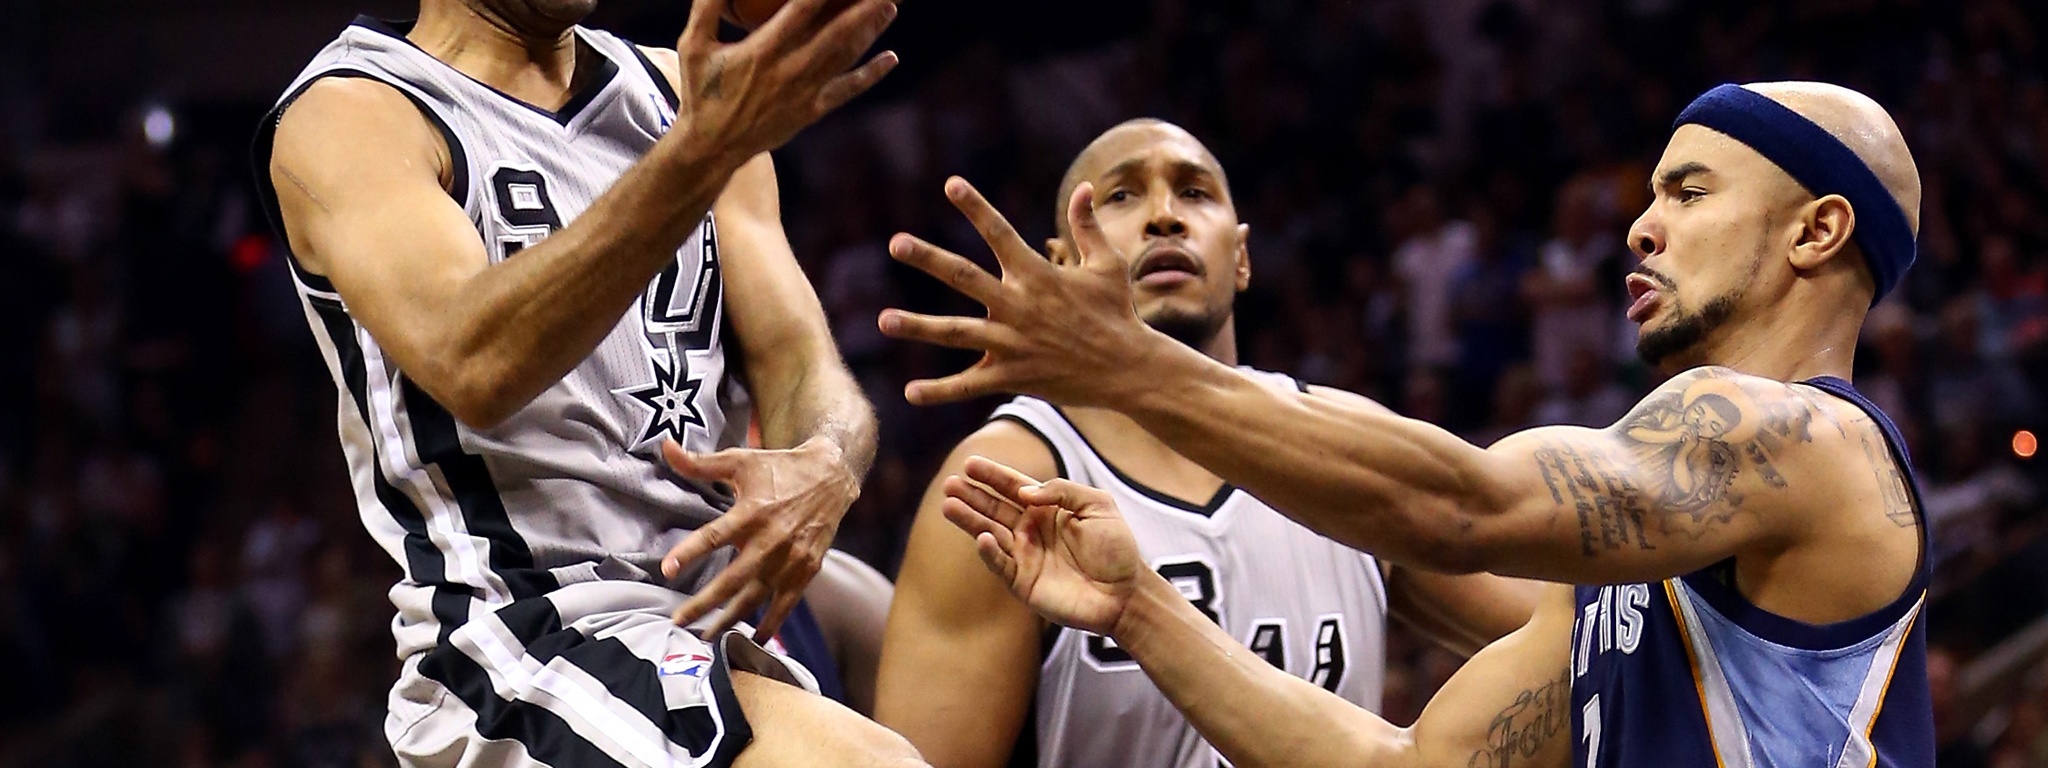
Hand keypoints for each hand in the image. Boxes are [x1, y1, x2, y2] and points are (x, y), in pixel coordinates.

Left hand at [660, 437, 859, 640]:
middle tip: (678, 620)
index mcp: (752, 512)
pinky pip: (786, 603)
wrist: (831, 476)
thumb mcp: (740, 461)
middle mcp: (771, 539)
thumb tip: (665, 447)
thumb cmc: (779, 468)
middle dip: (704, 603)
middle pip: (732, 579)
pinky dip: (772, 622)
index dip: (690, 552)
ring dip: (730, 618)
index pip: (714, 536)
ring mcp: (790, 559)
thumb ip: (700, 464)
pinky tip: (754, 638)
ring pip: (756, 596)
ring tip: (707, 637)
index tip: (667, 569)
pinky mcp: (806, 570)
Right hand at [673, 0, 899, 162]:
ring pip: (846, 57)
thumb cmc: (701, 91)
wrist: (712, 147)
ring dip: (871, 31)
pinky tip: (891, 58)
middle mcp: (789, 71)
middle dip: (862, 7)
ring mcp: (805, 93)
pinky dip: (871, 74)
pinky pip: (847, 90)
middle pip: (836, 31)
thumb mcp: (693, 45)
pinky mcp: (812, 111)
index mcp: (762, 51)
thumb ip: (706, 7)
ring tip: (891, 7)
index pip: (802, 9)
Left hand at [876, 177, 1164, 407]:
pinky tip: (910, 393)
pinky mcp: (1012, 376)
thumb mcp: (1107, 265)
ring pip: (956, 333)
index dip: (976, 207)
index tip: (951, 185)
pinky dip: (939, 391)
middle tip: (896, 242)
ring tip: (883, 321)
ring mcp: (1012, 343)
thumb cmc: (1118, 313)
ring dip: (918, 327)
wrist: (1128, 369)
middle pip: (964, 277)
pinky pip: (968, 385)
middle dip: (928, 259)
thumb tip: (1085, 187)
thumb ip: (1087, 226)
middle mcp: (1019, 306)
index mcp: (1038, 275)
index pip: (1000, 233)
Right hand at [939, 456, 1145, 634]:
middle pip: (994, 508)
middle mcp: (1031, 530)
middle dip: (971, 496)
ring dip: (969, 520)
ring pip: (990, 533)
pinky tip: (980, 537)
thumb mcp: (1098, 505)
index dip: (993, 476)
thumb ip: (1063, 490)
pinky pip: (1001, 564)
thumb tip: (1025, 492)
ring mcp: (1025, 556)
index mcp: (1047, 509)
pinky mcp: (1023, 582)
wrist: (1126, 593)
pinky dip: (989, 552)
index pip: (1014, 487)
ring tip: (948, 505)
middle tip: (949, 483)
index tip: (970, 463)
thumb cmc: (1117, 548)